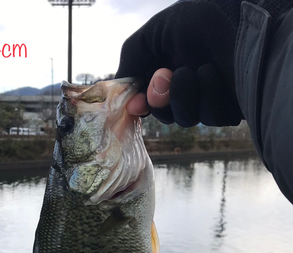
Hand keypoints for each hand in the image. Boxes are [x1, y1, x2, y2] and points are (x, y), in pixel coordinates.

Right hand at [116, 0, 243, 126]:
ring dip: (185, 95)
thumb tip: (125, 96)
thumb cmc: (198, 22)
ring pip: (186, 119)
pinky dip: (209, 95)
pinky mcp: (230, 108)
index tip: (134, 105)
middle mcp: (188, 88)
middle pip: (165, 115)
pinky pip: (212, 118)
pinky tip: (214, 74)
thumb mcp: (152, 36)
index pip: (149, 102)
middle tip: (165, 76)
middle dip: (161, 99)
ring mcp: (208, 100)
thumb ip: (132, 62)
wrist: (237, 21)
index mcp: (168, 72)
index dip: (141, 106)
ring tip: (198, 69)